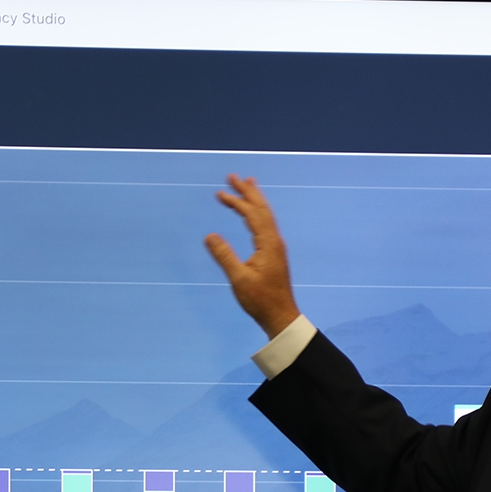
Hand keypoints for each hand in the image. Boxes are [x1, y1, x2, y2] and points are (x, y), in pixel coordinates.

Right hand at [205, 174, 301, 338]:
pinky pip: (266, 224)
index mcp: (268, 244)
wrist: (280, 315)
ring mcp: (276, 246)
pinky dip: (258, 212)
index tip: (220, 194)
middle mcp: (275, 241)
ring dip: (255, 199)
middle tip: (233, 176)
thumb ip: (224, 256)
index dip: (236, 202)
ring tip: (247, 184)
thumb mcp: (239, 279)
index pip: (252, 215)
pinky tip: (254, 213)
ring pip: (266, 215)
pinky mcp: (274, 253)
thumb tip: (210, 236)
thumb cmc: (260, 300)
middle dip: (248, 191)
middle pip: (262, 209)